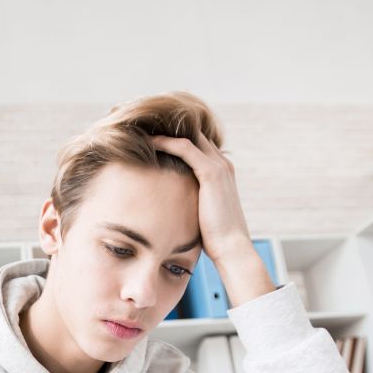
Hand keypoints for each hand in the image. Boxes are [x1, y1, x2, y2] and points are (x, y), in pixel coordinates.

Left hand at [151, 132, 273, 304]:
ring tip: (141, 128)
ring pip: (187, 136)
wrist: (231, 248)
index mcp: (221, 171)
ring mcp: (218, 166)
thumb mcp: (200, 212)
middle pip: (193, 134)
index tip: (150, 136)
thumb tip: (168, 203)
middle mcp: (222, 163)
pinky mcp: (211, 173)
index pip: (196, 144)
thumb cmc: (214, 237)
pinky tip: (148, 142)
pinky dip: (165, 142)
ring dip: (164, 131)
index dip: (174, 137)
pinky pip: (185, 148)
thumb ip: (188, 200)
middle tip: (141, 125)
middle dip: (167, 128)